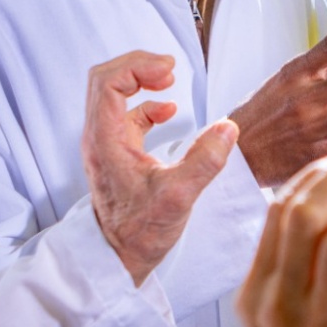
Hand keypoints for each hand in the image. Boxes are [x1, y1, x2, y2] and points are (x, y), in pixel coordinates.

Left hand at [82, 50, 238, 285]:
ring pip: (113, 93)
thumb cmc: (138, 233)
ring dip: (140, 80)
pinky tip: (168, 111)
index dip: (138, 66)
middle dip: (138, 66)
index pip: (108, 82)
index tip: (170, 70)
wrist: (117, 260)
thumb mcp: (178, 197)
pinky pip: (125, 114)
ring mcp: (105, 145)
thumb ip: (204, 162)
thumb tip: (227, 129)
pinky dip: (146, 104)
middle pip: (106, 79)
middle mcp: (99, 138)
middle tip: (169, 68)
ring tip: (170, 80)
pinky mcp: (116, 154)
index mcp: (105, 140)